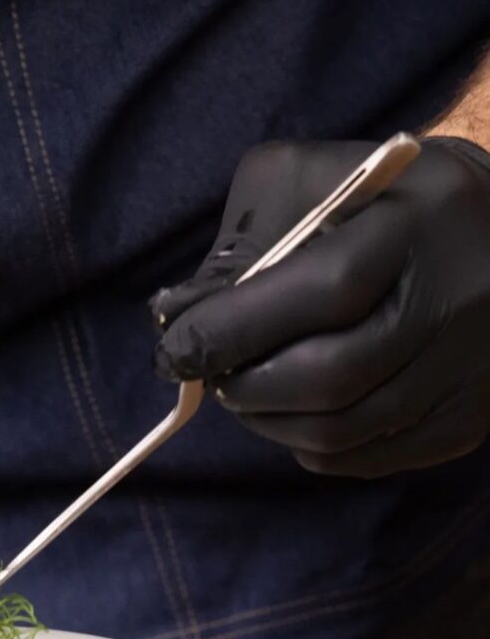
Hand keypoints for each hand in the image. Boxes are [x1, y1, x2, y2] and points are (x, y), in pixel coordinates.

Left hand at [150, 137, 489, 477]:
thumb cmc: (379, 199)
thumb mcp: (310, 179)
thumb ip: (243, 240)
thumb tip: (181, 315)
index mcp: (414, 226)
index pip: (321, 292)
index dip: (235, 329)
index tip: (177, 349)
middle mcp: (454, 302)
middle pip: (333, 377)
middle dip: (247, 386)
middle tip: (213, 376)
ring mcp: (466, 370)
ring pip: (344, 431)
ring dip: (270, 422)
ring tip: (245, 394)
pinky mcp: (467, 420)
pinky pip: (368, 458)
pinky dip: (312, 444)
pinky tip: (297, 412)